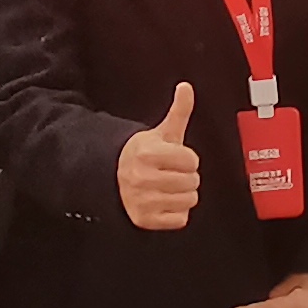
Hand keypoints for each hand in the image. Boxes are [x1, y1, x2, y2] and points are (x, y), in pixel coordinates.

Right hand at [119, 83, 207, 229]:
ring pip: (189, 200)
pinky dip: (177, 212)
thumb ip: (179, 111)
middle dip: (187, 176)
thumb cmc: (144, 154)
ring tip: (168, 186)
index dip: (187, 158)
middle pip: (192, 181)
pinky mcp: (145, 220)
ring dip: (184, 194)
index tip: (175, 158)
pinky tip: (164, 201)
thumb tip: (186, 87)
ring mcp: (142, 201)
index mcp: (147, 154)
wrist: (115, 176)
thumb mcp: (162, 132)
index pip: (191, 160)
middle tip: (171, 172)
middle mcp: (142, 178)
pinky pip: (181, 219)